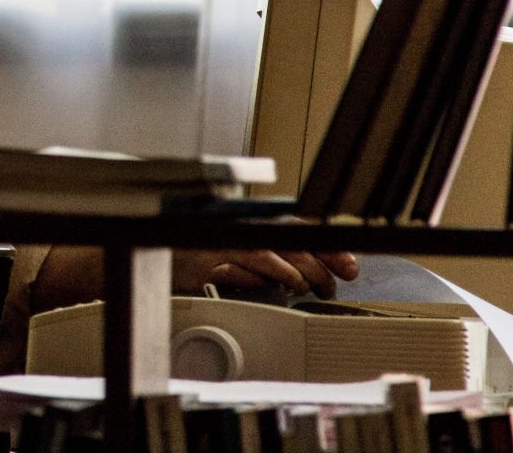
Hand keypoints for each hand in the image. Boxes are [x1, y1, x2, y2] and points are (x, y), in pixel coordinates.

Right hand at [172, 248, 358, 298]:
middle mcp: (242, 230)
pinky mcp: (207, 264)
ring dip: (293, 276)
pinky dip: (257, 281)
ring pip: (269, 257)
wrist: (162, 254)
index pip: (300, 231)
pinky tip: (269, 289)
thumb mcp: (246, 247)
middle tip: (330, 288)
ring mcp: (224, 246)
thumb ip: (277, 255)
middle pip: (290, 245)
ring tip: (304, 290)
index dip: (328, 248)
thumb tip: (318, 271)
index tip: (350, 267)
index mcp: (255, 223)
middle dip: (318, 269)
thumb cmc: (205, 252)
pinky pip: (238, 272)